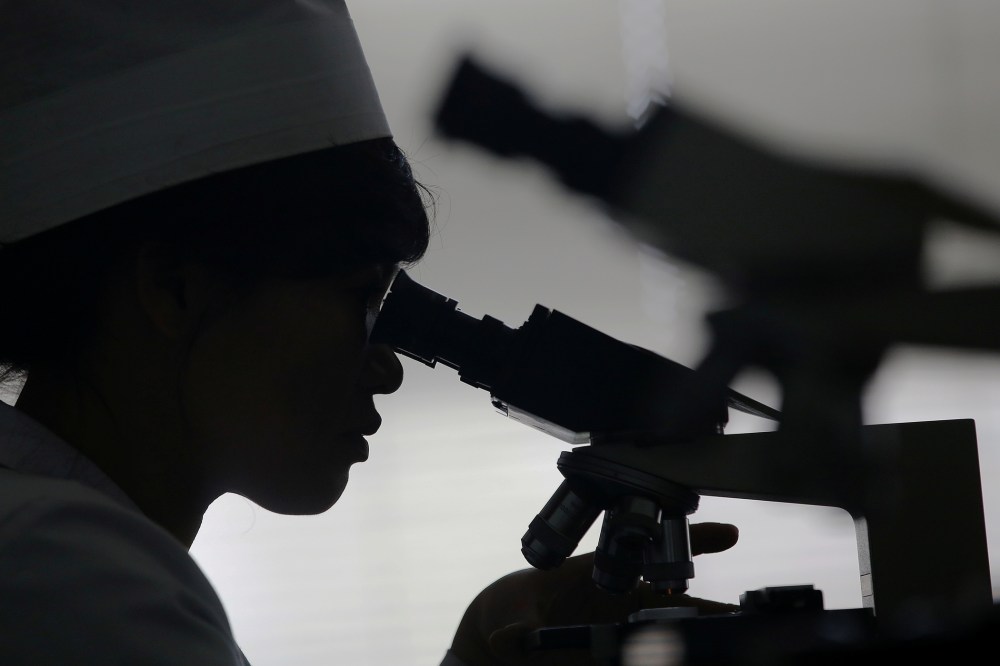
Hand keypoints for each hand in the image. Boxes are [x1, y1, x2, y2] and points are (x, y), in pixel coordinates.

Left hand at [449, 522, 738, 664]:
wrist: (498, 635)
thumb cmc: (508, 611)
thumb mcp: (509, 617)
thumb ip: (515, 630)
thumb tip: (508, 638)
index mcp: (599, 575)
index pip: (651, 555)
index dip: (690, 544)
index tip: (729, 535)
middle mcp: (617, 602)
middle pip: (674, 603)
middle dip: (709, 608)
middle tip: (742, 614)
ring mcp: (619, 631)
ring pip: (670, 633)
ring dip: (696, 637)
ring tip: (728, 643)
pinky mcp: (614, 650)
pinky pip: (648, 653)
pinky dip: (666, 653)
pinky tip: (692, 654)